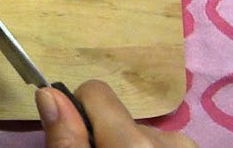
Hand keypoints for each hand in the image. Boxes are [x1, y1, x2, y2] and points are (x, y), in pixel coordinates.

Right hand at [35, 80, 196, 147]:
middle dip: (103, 136)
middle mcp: (167, 137)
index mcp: (134, 141)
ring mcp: (186, 145)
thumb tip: (47, 92)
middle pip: (115, 115)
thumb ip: (66, 139)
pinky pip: (158, 143)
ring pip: (137, 132)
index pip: (95, 91)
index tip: (74, 138)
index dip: (77, 112)